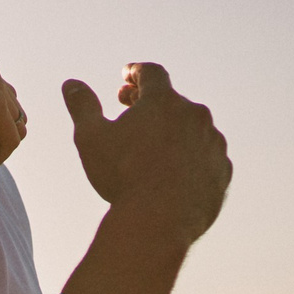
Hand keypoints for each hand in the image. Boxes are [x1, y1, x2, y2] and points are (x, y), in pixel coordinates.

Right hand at [62, 63, 229, 241]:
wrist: (160, 221)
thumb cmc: (122, 176)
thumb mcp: (91, 138)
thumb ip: (82, 106)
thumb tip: (71, 84)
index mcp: (163, 102)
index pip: (151, 73)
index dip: (135, 72)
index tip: (126, 77)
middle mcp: (194, 116)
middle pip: (172, 100)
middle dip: (150, 102)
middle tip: (130, 109)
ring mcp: (213, 143)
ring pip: (192, 129)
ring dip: (173, 131)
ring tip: (152, 147)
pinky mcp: (222, 170)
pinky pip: (205, 156)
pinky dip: (190, 158)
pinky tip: (172, 173)